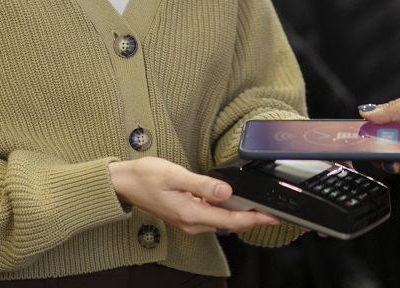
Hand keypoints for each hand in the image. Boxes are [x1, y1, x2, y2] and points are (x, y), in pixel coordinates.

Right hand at [109, 158, 280, 234]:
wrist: (124, 183)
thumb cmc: (146, 177)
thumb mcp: (175, 175)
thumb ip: (202, 184)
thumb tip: (227, 192)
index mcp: (191, 214)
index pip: (232, 221)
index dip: (256, 219)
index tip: (274, 216)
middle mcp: (193, 222)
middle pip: (231, 225)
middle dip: (254, 219)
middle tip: (275, 212)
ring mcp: (190, 220)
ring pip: (223, 222)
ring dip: (242, 216)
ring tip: (261, 207)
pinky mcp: (187, 214)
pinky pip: (213, 216)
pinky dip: (228, 212)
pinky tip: (235, 203)